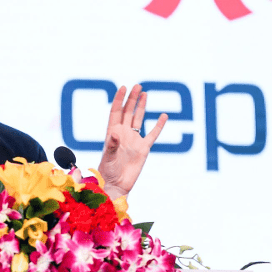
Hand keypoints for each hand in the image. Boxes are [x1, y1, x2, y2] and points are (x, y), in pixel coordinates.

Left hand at [98, 84, 167, 198]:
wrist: (116, 185)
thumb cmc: (107, 172)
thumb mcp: (108, 158)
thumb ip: (111, 145)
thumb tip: (114, 134)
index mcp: (112, 133)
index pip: (116, 112)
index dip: (119, 100)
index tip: (123, 87)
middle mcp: (123, 134)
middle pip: (128, 112)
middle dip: (132, 99)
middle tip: (137, 86)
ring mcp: (134, 140)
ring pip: (139, 119)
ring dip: (141, 107)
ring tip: (144, 93)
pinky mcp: (143, 149)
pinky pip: (153, 134)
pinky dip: (158, 125)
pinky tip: (163, 115)